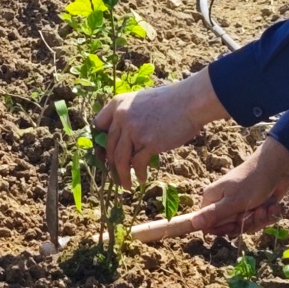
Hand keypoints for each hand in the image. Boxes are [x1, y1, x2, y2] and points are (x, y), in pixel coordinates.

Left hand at [94, 71, 229, 186]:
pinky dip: (138, 174)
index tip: (104, 154)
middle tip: (113, 175)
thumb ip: (130, 116)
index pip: (98, 125)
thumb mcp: (142, 102)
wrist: (190, 102)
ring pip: (120, 159)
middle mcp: (122, 116)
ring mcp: (133, 130)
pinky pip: (137, 163)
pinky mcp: (147, 142)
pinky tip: (141, 179)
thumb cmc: (171, 102)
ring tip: (125, 185)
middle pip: (109, 146)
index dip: (99, 141)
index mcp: (118, 104)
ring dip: (121, 175)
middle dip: (110, 164)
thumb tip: (124, 139)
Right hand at [131, 137, 288, 242]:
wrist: (278, 166)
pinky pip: (255, 221)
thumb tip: (193, 226)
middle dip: (243, 224)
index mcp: (210, 200)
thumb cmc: (252, 181)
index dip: (217, 230)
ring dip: (258, 219)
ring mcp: (237, 205)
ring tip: (265, 207)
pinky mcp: (251, 206)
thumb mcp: (234, 201)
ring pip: (243, 226)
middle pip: (226, 229)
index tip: (208, 230)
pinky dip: (265, 215)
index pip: (204, 224)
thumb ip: (215, 215)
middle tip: (253, 212)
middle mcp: (221, 203)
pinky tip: (272, 205)